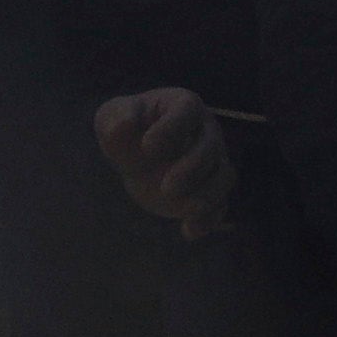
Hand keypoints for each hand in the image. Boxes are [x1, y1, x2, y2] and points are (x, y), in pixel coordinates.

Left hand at [92, 85, 232, 239]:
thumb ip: (116, 118)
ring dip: (208, 195)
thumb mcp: (112, 118)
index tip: (147, 147)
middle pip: (211, 146)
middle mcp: (205, 130)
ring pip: (224, 176)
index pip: (188, 109)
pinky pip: (221, 204)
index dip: (172, 128)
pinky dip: (209, 219)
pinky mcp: (210, 189)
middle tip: (166, 188)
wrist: (135, 157)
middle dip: (192, 168)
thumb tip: (123, 123)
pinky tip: (189, 231)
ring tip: (185, 210)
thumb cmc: (125, 129)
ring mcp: (212, 161)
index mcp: (183, 105)